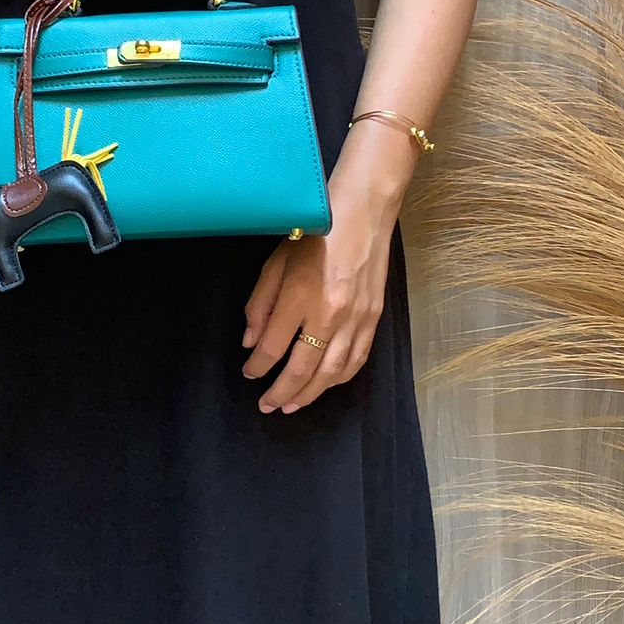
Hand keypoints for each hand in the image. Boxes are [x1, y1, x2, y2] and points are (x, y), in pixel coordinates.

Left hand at [241, 204, 393, 413]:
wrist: (362, 217)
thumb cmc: (313, 236)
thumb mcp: (275, 264)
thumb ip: (260, 305)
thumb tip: (251, 343)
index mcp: (298, 298)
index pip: (272, 347)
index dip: (257, 367)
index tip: (249, 373)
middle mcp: (328, 315)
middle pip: (302, 369)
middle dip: (281, 392)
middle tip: (267, 406)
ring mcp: (354, 320)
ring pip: (331, 373)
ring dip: (309, 394)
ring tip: (292, 405)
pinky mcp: (373, 320)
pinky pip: (356, 361)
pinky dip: (339, 379)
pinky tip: (324, 386)